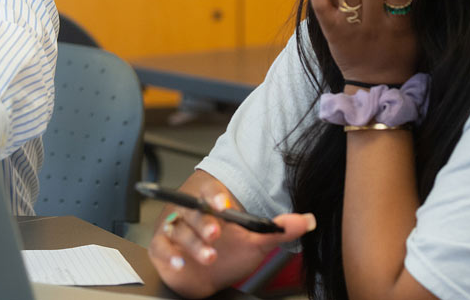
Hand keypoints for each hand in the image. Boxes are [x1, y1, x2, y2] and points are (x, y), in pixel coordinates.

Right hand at [148, 174, 314, 298]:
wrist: (205, 277)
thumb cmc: (227, 253)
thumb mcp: (256, 241)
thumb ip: (278, 231)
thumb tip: (307, 220)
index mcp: (211, 205)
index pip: (210, 192)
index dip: (215, 196)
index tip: (225, 204)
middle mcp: (190, 214)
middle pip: (193, 212)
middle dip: (204, 222)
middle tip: (216, 232)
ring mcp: (175, 230)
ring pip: (180, 231)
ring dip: (194, 244)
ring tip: (209, 255)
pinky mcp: (162, 248)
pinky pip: (161, 248)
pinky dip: (170, 256)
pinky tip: (181, 262)